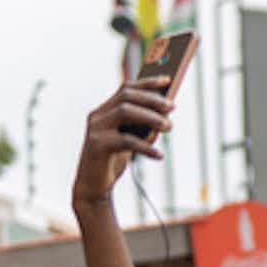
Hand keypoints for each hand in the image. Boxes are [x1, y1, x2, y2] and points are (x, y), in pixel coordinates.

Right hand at [72, 79, 171, 204]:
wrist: (94, 185)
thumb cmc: (114, 159)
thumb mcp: (131, 139)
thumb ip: (143, 126)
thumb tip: (167, 114)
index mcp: (105, 110)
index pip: (126, 88)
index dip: (147, 83)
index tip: (167, 80)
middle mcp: (98, 115)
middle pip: (126, 97)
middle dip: (152, 99)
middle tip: (172, 107)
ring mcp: (95, 129)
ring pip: (125, 112)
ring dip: (150, 117)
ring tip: (168, 128)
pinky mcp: (97, 146)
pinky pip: (126, 141)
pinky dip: (146, 146)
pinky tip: (159, 154)